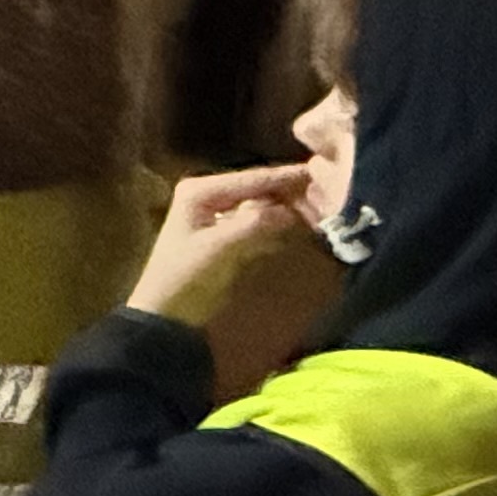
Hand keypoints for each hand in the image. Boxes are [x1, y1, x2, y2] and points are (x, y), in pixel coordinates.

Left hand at [129, 164, 322, 327]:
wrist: (166, 318)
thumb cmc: (185, 279)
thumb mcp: (221, 248)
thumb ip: (257, 224)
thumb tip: (294, 209)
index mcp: (200, 190)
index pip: (254, 178)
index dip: (289, 178)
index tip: (326, 177)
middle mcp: (208, 196)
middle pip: (260, 190)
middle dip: (292, 195)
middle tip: (330, 200)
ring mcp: (216, 217)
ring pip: (262, 207)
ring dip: (289, 211)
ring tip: (323, 212)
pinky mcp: (225, 238)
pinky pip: (258, 225)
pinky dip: (279, 227)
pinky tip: (302, 231)